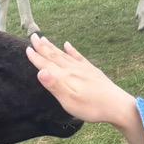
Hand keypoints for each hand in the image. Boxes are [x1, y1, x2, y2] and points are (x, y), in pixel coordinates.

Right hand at [26, 35, 143, 143]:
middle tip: (33, 36)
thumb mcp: (70, 101)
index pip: (47, 65)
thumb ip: (55, 85)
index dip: (36, 57)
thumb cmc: (91, 107)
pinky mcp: (91, 70)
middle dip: (43, 47)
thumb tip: (40, 71)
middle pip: (55, 56)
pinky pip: (78, 56)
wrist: (116, 105)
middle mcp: (73, 69)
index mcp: (66, 76)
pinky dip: (72, 50)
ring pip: (64, 54)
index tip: (27, 49)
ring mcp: (83, 68)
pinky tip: (68, 44)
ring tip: (45, 39)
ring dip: (53, 47)